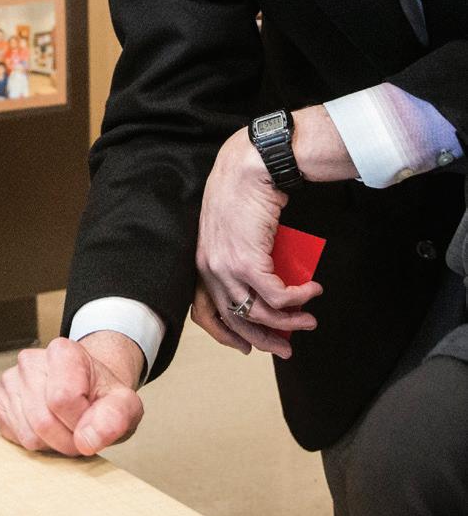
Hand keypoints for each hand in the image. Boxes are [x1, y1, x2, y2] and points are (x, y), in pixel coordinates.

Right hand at [0, 334, 143, 456]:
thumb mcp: (125, 405)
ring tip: (64, 427)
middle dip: (67, 440)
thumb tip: (87, 440)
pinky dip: (33, 442)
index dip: (82, 422)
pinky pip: (13, 437)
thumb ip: (116, 418)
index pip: (62, 399)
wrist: (85, 391)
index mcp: (62, 351)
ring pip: (28, 434)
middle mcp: (29, 360)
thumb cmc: (101, 397)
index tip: (92, 418)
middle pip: (43, 421)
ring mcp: (8, 379)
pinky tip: (44, 428)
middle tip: (80, 431)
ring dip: (51, 444)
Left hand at [194, 128, 321, 358]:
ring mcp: (227, 266)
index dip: (226, 334)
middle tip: (286, 348)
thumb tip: (268, 282)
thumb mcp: (233, 231)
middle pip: (236, 319)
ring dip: (290, 321)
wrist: (248, 167)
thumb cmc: (244, 192)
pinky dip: (299, 298)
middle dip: (264, 339)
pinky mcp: (249, 261)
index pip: (204, 311)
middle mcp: (210, 268)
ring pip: (260, 312)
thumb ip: (241, 257)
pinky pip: (277, 295)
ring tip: (309, 319)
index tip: (247, 346)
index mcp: (202, 262)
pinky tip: (313, 291)